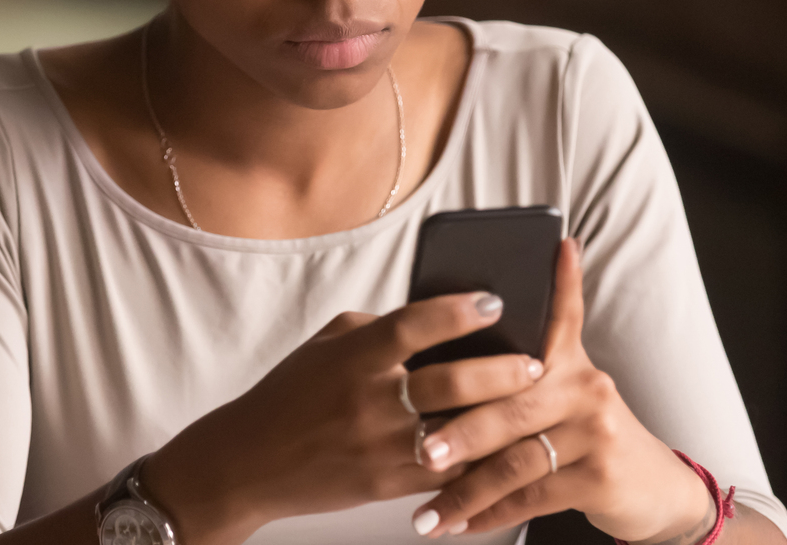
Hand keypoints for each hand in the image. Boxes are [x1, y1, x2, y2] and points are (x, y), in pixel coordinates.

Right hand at [141, 291, 547, 544]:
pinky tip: (505, 449)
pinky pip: (445, 473)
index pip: (414, 325)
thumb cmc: (290, 395)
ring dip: (500, 420)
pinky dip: (478, 461)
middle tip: (537, 362)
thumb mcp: (326, 345)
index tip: (494, 302)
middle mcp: (368, 400)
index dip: (458, 312)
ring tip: (533, 407)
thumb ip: (378, 329)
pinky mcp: (384, 485)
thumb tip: (436, 317)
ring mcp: (378, 446)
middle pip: (449, 383)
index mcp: (353, 356)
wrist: (249, 462)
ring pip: (456, 433)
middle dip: (501, 372)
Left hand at [406, 240, 714, 542]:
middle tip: (417, 449)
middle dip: (459, 431)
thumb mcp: (566, 389)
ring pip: (516, 460)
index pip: (561, 312)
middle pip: (511, 404)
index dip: (558, 279)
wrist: (652, 486)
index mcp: (569, 359)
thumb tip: (461, 336)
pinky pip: (532, 497)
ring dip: (465, 490)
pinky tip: (460, 525)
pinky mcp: (600, 476)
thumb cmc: (586, 434)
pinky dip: (490, 514)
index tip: (550, 246)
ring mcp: (596, 431)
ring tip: (426, 511)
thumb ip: (520, 367)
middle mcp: (586, 387)